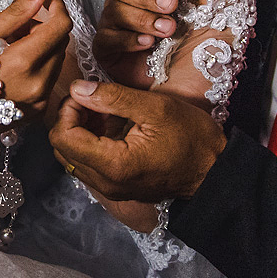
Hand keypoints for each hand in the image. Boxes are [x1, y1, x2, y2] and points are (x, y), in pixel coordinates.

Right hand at [0, 0, 70, 164]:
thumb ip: (16, 12)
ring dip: (41, 47)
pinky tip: (13, 67)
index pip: (61, 26)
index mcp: (23, 62)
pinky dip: (38, 67)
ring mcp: (40, 101)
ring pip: (56, 61)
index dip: (56, 7)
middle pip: (60, 43)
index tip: (45, 0)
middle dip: (44, 28)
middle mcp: (38, 84)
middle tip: (15, 27)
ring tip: (10, 49)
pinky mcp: (38, 111)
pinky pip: (49, 79)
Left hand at [50, 80, 225, 201]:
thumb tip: (78, 88)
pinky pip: (87, 164)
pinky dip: (90, 143)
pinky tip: (110, 126)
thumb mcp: (155, 108)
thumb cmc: (192, 139)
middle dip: (70, 119)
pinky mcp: (116, 187)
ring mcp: (110, 188)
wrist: (215, 172)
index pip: (63, 137)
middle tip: (92, 100)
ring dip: (79, 131)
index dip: (68, 110)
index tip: (87, 93)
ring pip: (71, 158)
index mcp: (113, 164)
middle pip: (61, 149)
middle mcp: (105, 182)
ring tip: (103, 111)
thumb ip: (113, 97)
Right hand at [93, 0, 196, 86]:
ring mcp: (115, 30)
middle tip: (171, 5)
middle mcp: (129, 8)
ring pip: (114, 10)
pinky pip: (107, 38)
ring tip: (167, 30)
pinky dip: (129, 39)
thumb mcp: (201, 0)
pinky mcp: (107, 54)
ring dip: (142, 18)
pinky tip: (148, 45)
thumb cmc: (201, 47)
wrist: (198, 90)